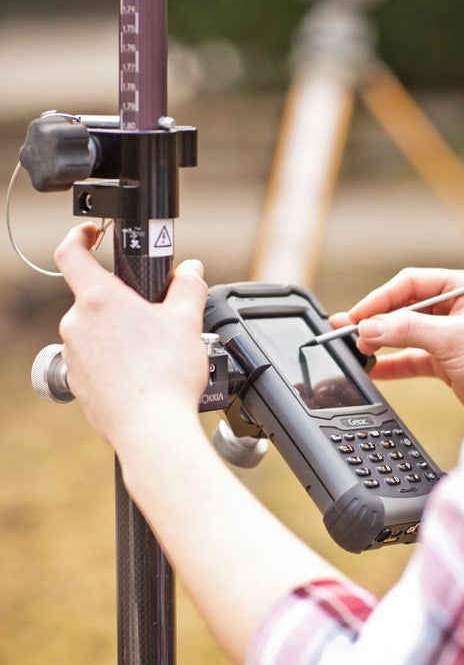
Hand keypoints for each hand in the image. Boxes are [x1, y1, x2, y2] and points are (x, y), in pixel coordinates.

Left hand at [54, 223, 208, 449]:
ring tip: (152, 350)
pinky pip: (94, 362)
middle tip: (153, 313)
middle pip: (92, 299)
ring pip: (94, 332)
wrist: (152, 431)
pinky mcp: (78, 385)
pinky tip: (141, 374)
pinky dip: (113, 361)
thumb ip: (188, 287)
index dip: (80, 236)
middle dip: (120, 301)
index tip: (93, 233)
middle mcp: (77, 325)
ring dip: (118, 333)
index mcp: (99, 300)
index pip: (71, 253)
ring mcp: (74, 357)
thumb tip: (191, 270)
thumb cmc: (165, 376)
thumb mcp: (187, 321)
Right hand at [330, 267, 463, 411]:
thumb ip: (407, 330)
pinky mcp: (448, 361)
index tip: (357, 315)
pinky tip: (374, 370)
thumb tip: (369, 326)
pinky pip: (412, 358)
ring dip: (381, 341)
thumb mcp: (452, 338)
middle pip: (404, 307)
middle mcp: (456, 307)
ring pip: (405, 333)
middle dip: (376, 320)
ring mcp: (451, 335)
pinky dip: (393, 364)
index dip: (380, 298)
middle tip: (348, 331)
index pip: (411, 283)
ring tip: (357, 349)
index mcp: (463, 288)